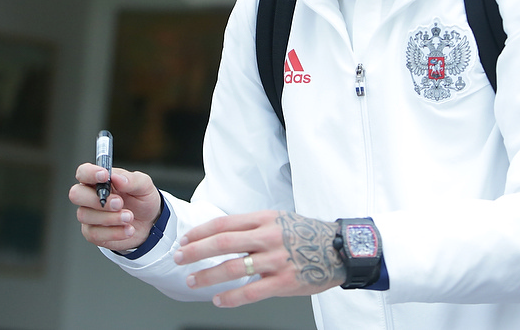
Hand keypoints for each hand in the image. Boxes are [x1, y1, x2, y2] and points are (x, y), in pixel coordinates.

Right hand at [69, 163, 161, 250]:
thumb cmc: (142, 199)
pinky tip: (128, 230)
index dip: (89, 173)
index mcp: (99, 180)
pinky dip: (113, 233)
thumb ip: (132, 180)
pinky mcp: (93, 233)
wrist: (149, 223)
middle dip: (96, 199)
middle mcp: (90, 196)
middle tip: (119, 203)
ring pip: (85, 215)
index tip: (104, 176)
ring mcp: (89, 215)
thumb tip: (116, 178)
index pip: (83, 172)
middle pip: (76, 194)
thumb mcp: (144, 186)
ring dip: (110, 218)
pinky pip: (94, 234)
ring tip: (129, 217)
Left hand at [173, 210, 343, 307]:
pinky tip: (218, 300)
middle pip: (222, 243)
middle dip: (196, 251)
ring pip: (233, 268)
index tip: (184, 239)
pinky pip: (251, 292)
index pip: (224, 223)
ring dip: (208, 275)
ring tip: (192, 281)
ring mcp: (276, 260)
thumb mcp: (279, 219)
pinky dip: (231, 297)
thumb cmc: (307, 234)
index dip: (200, 232)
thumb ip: (253, 226)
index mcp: (265, 218)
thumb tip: (222, 234)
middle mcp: (268, 237)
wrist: (341, 250)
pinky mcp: (284, 282)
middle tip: (179, 258)